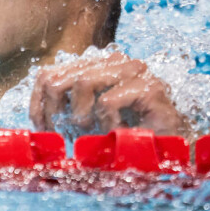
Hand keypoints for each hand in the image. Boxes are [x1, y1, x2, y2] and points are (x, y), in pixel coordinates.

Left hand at [29, 52, 189, 136]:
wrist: (175, 150)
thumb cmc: (128, 136)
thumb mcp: (88, 122)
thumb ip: (65, 109)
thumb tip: (35, 115)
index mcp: (95, 65)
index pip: (48, 74)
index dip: (38, 104)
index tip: (42, 129)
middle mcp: (113, 60)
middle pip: (60, 77)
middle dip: (55, 112)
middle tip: (64, 135)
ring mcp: (134, 69)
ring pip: (83, 81)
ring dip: (82, 116)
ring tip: (92, 133)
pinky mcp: (150, 86)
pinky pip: (108, 100)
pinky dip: (106, 123)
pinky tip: (118, 133)